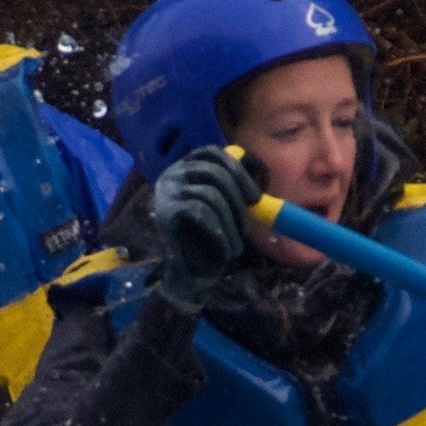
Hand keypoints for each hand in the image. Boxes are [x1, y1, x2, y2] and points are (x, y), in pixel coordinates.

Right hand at [134, 144, 262, 312]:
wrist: (190, 273)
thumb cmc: (210, 238)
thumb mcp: (225, 205)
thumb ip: (234, 186)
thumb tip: (260, 169)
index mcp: (185, 167)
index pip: (212, 152)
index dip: (238, 168)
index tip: (255, 194)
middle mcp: (171, 174)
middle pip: (214, 171)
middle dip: (238, 198)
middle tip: (248, 226)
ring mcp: (166, 192)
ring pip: (210, 194)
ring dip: (232, 223)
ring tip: (237, 246)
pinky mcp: (165, 213)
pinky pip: (201, 213)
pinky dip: (220, 233)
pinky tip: (225, 250)